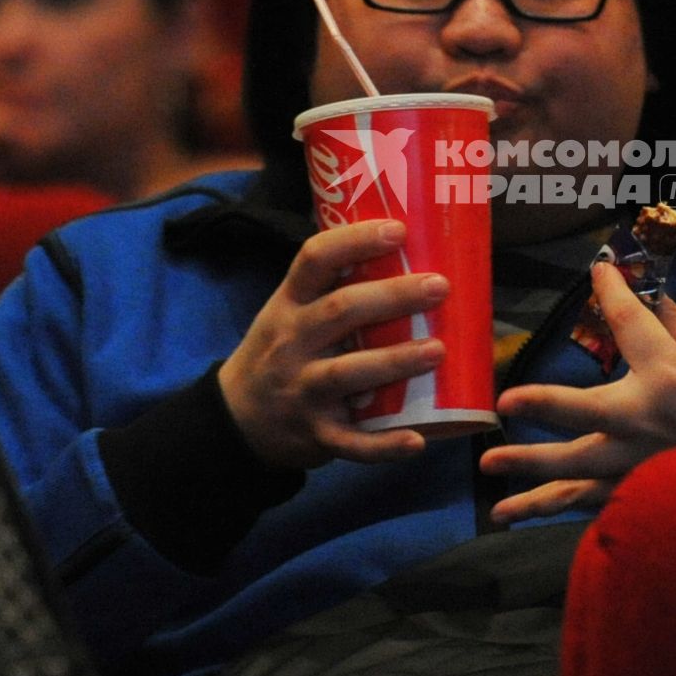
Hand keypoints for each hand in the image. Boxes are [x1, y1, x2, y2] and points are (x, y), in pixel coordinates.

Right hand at [217, 219, 448, 469]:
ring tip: (438, 350)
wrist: (235, 419)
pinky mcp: (315, 434)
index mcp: (288, 304)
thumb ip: (332, 288)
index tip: (398, 229)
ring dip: (395, 361)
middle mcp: (292, 343)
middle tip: (439, 287)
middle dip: (392, 297)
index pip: (315, 259)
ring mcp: (302, 390)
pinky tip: (417, 441)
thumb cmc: (280, 351)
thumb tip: (406, 247)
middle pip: (341, 311)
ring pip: (348, 373)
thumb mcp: (289, 311)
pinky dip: (384, 446)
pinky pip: (352, 442)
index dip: (355, 240)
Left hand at [480, 260, 675, 524]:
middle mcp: (644, 421)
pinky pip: (586, 502)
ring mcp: (637, 465)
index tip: (598, 270)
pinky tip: (518, 513)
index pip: (627, 322)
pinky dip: (552, 508)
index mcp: (669, 376)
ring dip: (526, 471)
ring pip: (571, 470)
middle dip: (539, 404)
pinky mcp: (637, 496)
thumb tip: (649, 299)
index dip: (612, 290)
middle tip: (504, 404)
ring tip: (489, 469)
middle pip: (577, 410)